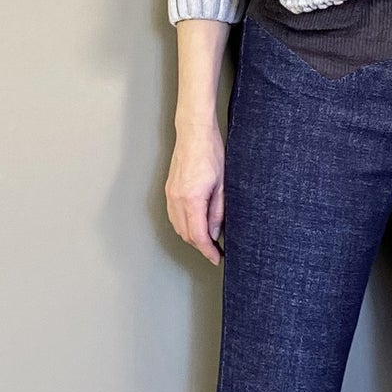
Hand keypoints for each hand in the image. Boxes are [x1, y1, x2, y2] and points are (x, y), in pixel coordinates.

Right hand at [166, 121, 225, 265]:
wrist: (194, 133)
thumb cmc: (211, 153)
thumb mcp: (222, 186)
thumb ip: (218, 212)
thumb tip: (215, 232)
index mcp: (192, 199)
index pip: (198, 236)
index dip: (208, 251)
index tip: (216, 258)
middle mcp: (177, 199)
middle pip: (186, 234)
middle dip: (201, 246)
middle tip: (216, 250)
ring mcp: (170, 195)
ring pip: (178, 227)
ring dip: (191, 237)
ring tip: (208, 240)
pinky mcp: (169, 190)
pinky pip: (173, 216)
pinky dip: (183, 225)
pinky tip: (194, 225)